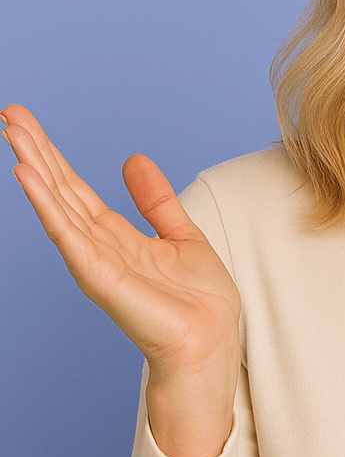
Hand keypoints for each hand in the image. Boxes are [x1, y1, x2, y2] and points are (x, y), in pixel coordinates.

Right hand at [2, 104, 240, 382]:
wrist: (211, 343)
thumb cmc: (198, 302)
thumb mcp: (181, 235)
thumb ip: (156, 200)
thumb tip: (133, 160)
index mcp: (117, 236)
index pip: (76, 187)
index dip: (53, 154)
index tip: (26, 122)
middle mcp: (99, 246)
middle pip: (60, 190)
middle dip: (35, 151)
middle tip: (8, 112)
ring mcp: (95, 261)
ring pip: (57, 205)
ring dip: (34, 168)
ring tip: (11, 132)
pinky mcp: (100, 277)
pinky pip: (68, 234)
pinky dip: (46, 204)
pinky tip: (28, 176)